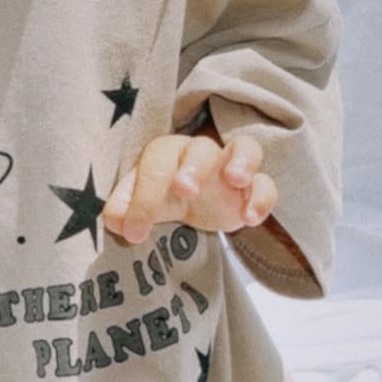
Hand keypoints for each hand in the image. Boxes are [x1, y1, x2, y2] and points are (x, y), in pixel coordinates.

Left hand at [102, 133, 277, 245]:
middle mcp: (199, 154)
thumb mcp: (139, 204)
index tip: (134, 233)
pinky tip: (250, 218)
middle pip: (200, 148)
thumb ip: (123, 208)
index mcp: (166, 154)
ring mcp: (230, 167)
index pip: (154, 165)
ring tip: (235, 180)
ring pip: (244, 148)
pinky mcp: (252, 187)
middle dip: (193, 166)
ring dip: (241, 161)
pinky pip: (266, 184)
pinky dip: (262, 197)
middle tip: (184, 190)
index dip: (143, 198)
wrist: (193, 204)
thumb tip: (115, 220)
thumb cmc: (162, 196)